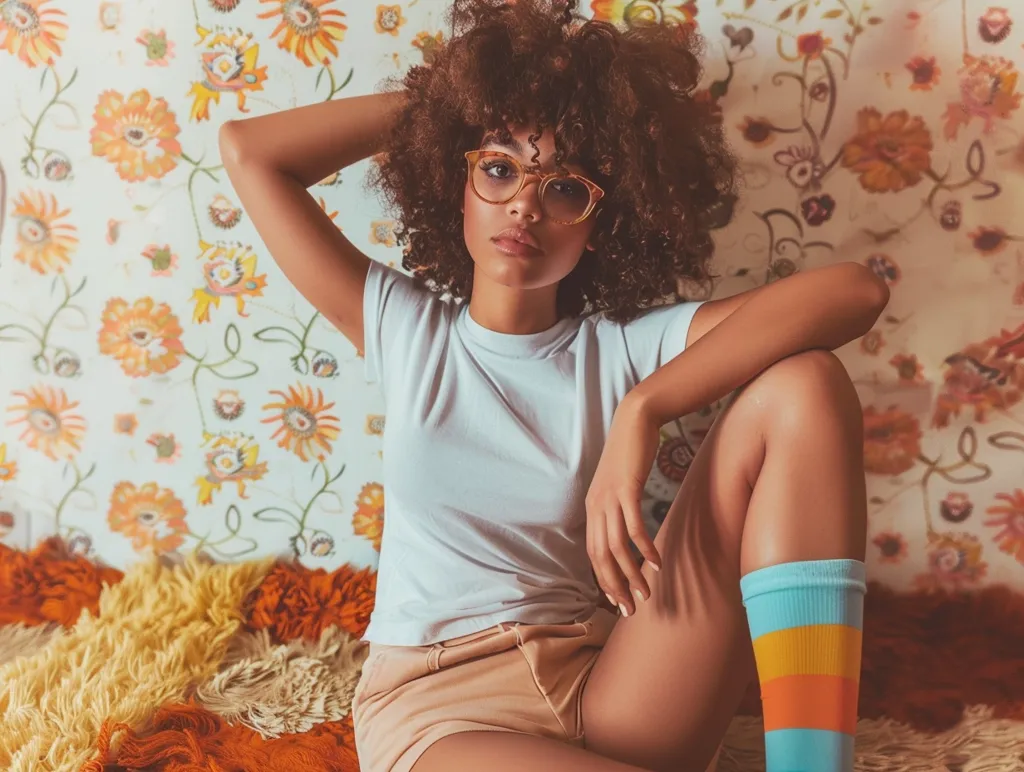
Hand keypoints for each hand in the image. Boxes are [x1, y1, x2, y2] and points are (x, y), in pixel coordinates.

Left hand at [585, 394, 662, 617]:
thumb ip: (618, 508)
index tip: (618, 601)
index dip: (605, 581)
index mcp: (593, 509)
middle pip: (602, 557)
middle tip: (632, 609)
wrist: (633, 421)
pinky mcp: (626, 489)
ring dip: (632, 573)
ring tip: (646, 592)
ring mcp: (609, 498)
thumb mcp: (618, 485)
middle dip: (616, 587)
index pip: (594, 554)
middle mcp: (596, 506)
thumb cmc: (630, 455)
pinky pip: (634, 526)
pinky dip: (644, 547)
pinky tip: (656, 562)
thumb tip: (626, 532)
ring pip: (617, 547)